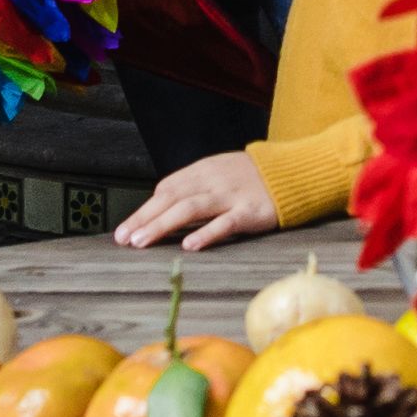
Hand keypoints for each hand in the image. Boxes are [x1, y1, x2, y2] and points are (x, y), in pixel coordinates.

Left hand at [116, 149, 278, 251]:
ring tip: (143, 242)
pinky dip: (206, 233)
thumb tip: (161, 209)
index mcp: (202, 171)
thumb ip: (194, 188)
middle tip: (124, 239)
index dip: (144, 210)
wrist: (292, 172)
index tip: (125, 230)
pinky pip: (225, 222)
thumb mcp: (219, 174)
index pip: (166, 189)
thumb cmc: (251, 178)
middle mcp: (212, 181)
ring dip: (162, 225)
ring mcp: (231, 195)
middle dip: (144, 219)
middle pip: (172, 198)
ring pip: (191, 208)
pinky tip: (190, 246)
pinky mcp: (250, 211)